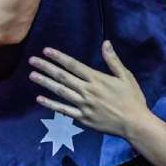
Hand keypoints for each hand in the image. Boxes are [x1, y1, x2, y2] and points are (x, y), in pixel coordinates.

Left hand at [28, 40, 150, 136]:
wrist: (134, 123)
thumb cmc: (132, 99)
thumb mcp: (125, 76)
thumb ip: (113, 60)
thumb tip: (106, 43)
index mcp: (97, 79)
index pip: (73, 65)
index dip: (58, 57)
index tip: (46, 51)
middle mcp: (87, 90)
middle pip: (63, 76)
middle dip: (46, 67)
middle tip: (32, 60)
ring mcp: (83, 105)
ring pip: (60, 92)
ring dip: (45, 83)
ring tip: (32, 75)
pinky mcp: (82, 118)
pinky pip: (64, 110)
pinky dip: (51, 104)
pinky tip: (40, 99)